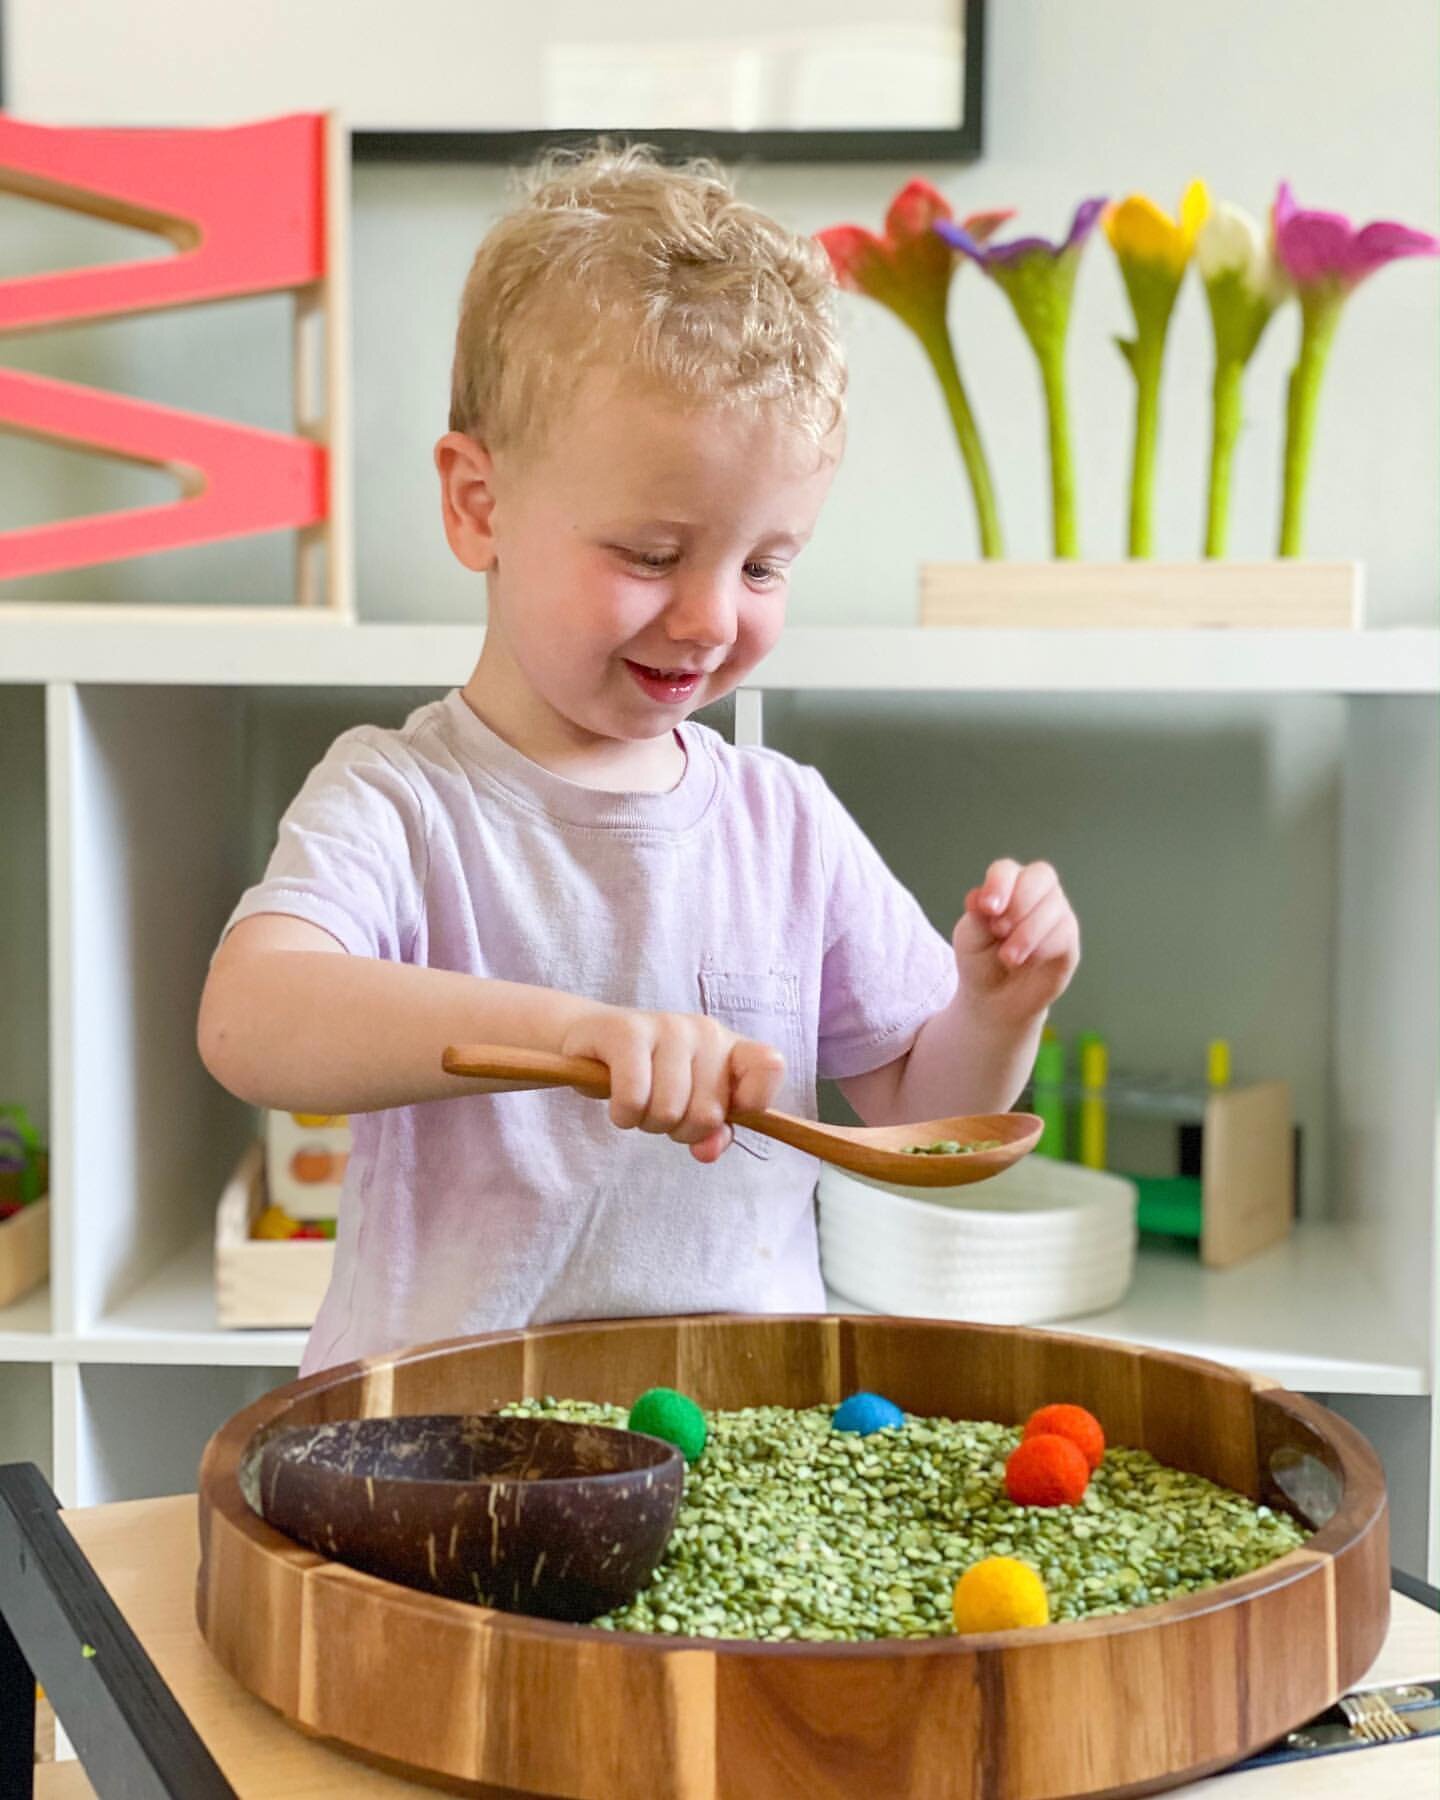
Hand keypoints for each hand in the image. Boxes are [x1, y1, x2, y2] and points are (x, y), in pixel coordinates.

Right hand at [559, 1006, 785, 1163]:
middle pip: (707, 1115)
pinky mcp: (626, 1032)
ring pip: (668, 1110)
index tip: (724, 1114)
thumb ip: (711, 1133)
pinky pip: (634, 1099)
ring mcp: (667, 1026)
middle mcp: (704, 1032)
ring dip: (647, 1123)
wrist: (592, 1041)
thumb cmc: (651, 1078)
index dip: (753, 1102)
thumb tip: (707, 1151)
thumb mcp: (689, 1107)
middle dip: (678, 1129)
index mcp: (729, 1048)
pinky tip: (619, 1102)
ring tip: (639, 1102)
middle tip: (661, 1110)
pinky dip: (623, 1115)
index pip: (770, 1067)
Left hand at [953, 859, 1079, 1027]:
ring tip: (1007, 957)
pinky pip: (1064, 934)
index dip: (999, 883)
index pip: (1007, 870)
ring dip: (1027, 933)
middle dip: (1019, 903)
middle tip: (998, 931)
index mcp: (1007, 886)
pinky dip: (1041, 948)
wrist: (994, 999)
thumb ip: (977, 916)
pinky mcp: (1068, 942)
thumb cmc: (980, 959)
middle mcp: (1036, 893)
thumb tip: (978, 895)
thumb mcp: (970, 937)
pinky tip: (1025, 962)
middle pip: (1041, 876)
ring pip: (1054, 907)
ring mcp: (1056, 915)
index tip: (987, 908)